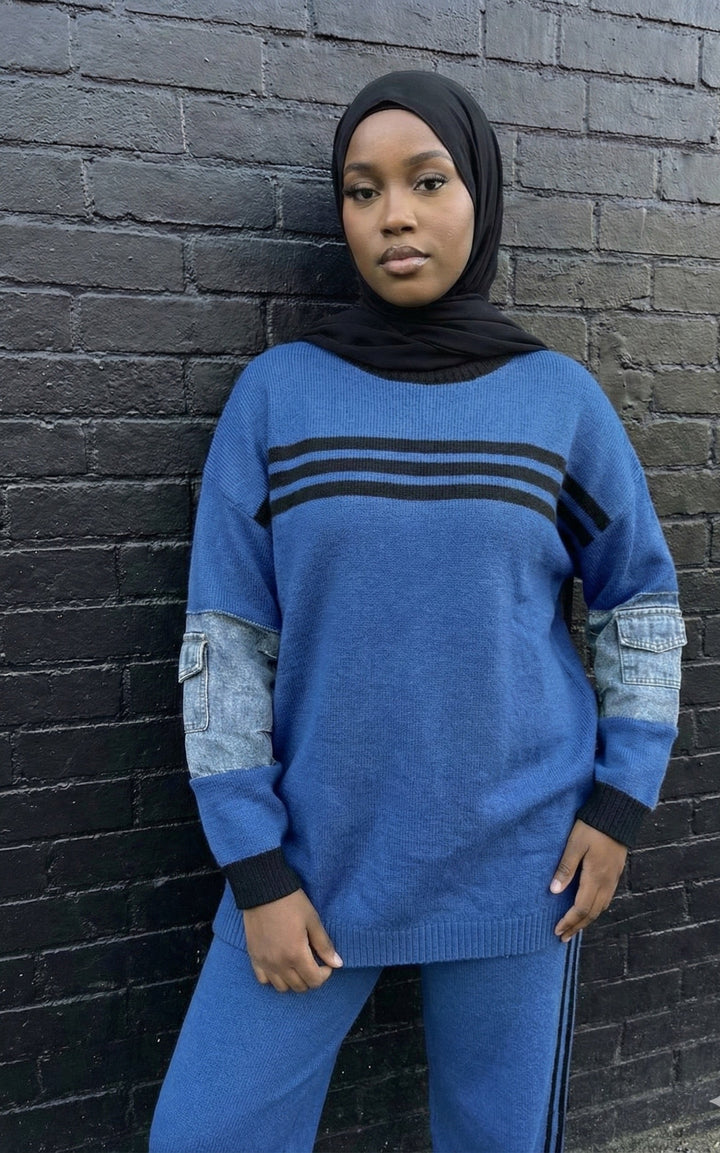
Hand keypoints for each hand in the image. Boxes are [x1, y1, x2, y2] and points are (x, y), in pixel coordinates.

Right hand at [243, 889, 342, 992]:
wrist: (263, 890)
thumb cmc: (291, 902)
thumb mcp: (312, 920)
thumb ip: (324, 945)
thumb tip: (337, 964)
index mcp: (296, 954)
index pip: (314, 980)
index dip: (325, 974)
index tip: (325, 962)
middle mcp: (279, 963)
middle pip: (299, 986)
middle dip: (311, 978)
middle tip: (313, 962)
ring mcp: (264, 962)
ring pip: (281, 987)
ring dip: (293, 980)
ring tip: (297, 965)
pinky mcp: (253, 956)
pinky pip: (263, 979)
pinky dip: (273, 977)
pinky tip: (280, 965)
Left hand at [550, 819, 627, 942]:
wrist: (617, 815)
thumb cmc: (592, 828)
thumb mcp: (574, 845)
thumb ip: (565, 868)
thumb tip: (554, 891)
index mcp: (595, 877)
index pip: (581, 908)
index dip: (569, 921)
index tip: (557, 931)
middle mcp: (606, 882)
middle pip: (591, 913)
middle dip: (577, 926)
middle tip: (563, 936)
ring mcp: (613, 879)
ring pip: (600, 907)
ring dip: (586, 920)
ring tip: (574, 927)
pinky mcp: (615, 873)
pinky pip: (605, 899)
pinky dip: (595, 909)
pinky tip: (588, 908)